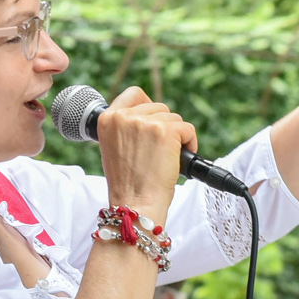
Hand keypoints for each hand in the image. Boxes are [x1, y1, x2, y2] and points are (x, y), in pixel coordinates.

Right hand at [95, 89, 193, 225]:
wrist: (135, 204)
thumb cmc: (128, 184)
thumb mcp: (115, 148)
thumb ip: (127, 128)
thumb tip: (150, 116)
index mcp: (107, 119)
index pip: (134, 94)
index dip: (148, 105)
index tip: (154, 121)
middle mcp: (123, 116)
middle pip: (159, 107)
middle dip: (165, 128)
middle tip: (159, 153)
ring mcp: (145, 122)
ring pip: (174, 119)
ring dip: (177, 138)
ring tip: (166, 160)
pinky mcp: (166, 131)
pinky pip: (188, 129)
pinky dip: (190, 143)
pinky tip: (178, 161)